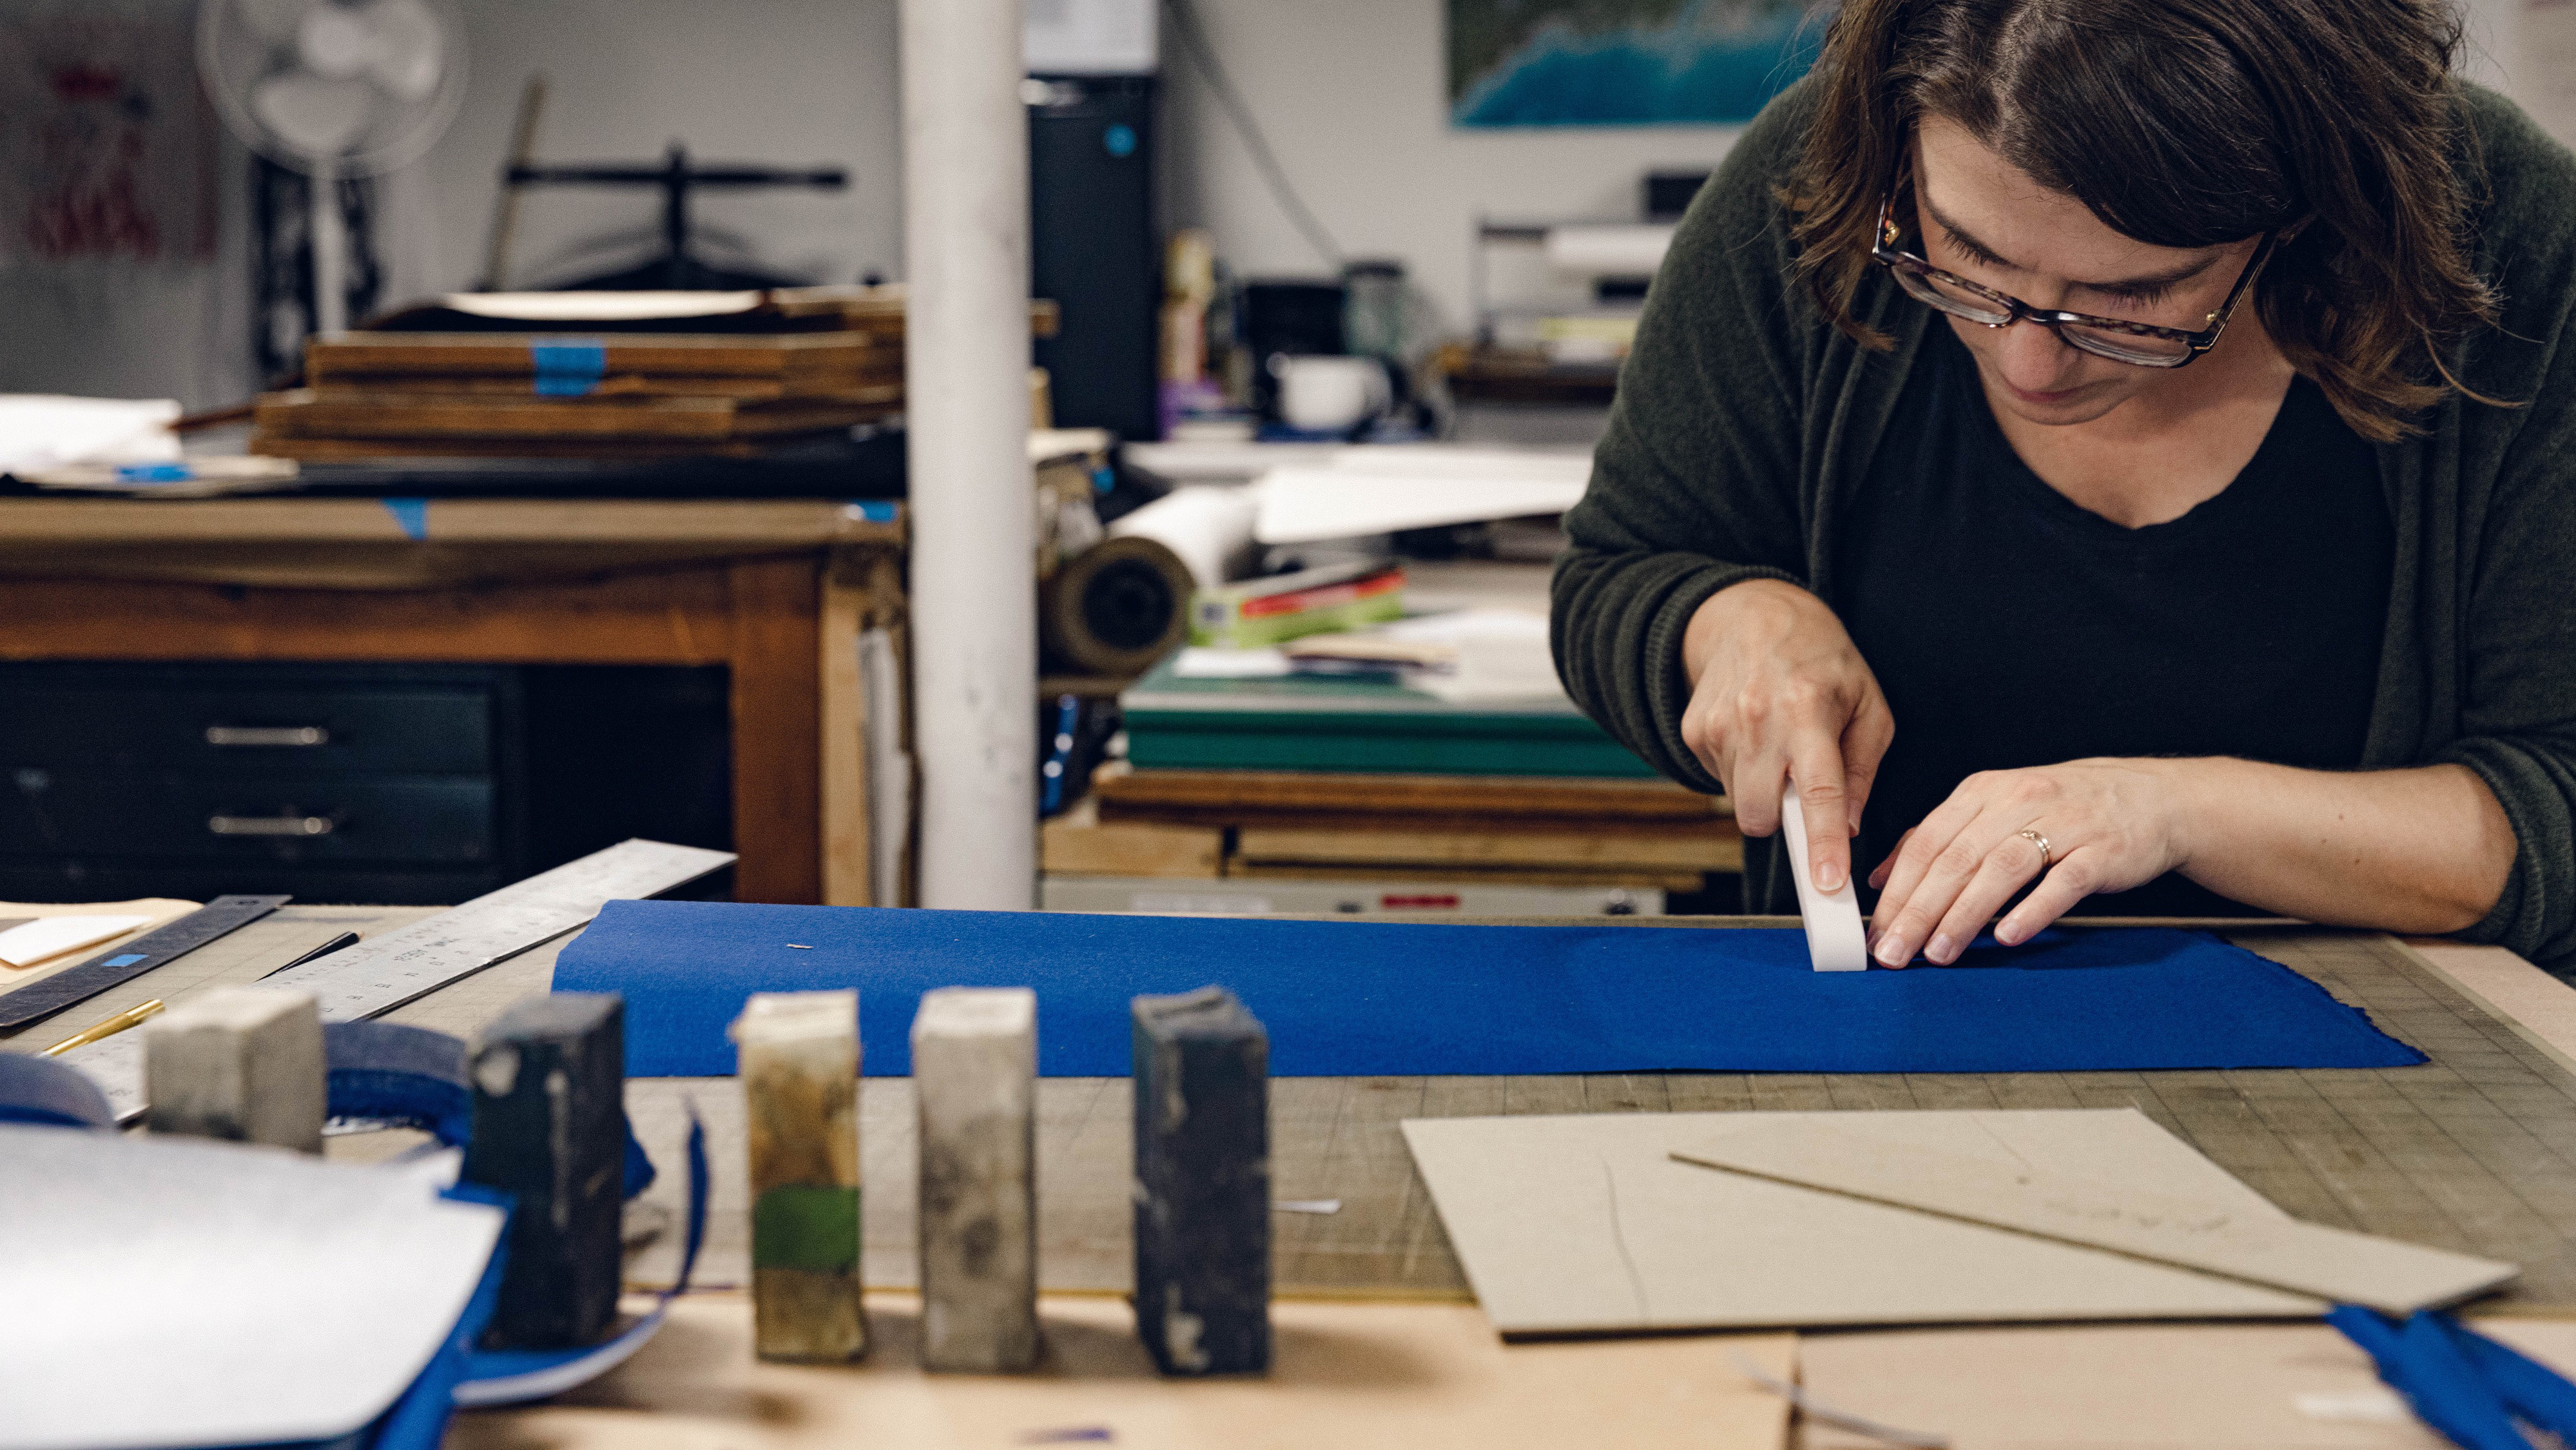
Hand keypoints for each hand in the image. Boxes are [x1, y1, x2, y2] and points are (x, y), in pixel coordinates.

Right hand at [1680, 579, 1894, 892]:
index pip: (1818, 791)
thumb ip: (1863, 767)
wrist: (1750, 612)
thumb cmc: (1820, 658)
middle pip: (1761, 815)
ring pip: (1739, 804)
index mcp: (1808, 709)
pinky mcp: (1694, 732)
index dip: (1822, 844)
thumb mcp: (1867, 702)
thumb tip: (1849, 825)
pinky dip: (1742, 773)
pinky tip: (1754, 737)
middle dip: (1784, 821)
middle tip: (1802, 794)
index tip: (1827, 885)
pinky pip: (1720, 782)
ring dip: (1762, 793)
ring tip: (1779, 749)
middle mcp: (1757, 719)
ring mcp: (1718, 727)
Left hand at [1866, 758, 2194, 965]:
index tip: (1877, 931)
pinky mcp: (2102, 850)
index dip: (1898, 889)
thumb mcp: (1993, 809)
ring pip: (2001, 869)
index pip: (1927, 842)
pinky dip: (2032, 909)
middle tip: (1895, 951)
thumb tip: (1881, 879)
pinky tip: (2008, 935)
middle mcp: (2018, 801)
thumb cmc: (2063, 808)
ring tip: (1938, 952)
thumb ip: (1937, 840)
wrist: (2150, 797)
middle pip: (1956, 858)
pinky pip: (2063, 881)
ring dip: (1964, 914)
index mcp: (1983, 792)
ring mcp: (2063, 824)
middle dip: (1919, 910)